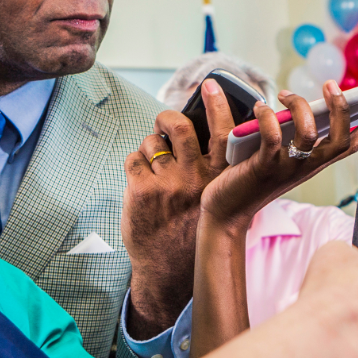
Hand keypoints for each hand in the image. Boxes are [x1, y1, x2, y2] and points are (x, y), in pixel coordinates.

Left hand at [122, 83, 233, 335]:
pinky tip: (142, 176)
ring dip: (150, 143)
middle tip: (165, 121)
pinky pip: (134, 158)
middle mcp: (195, 177)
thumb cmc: (197, 235)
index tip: (211, 84)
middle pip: (179, 126)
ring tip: (154, 154)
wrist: (171, 273)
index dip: (218, 102)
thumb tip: (216, 139)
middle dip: (167, 116)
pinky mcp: (141, 190)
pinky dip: (136, 162)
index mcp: (220, 178)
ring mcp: (167, 183)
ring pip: (152, 141)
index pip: (224, 130)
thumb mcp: (220, 203)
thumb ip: (221, 173)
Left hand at [201, 81, 357, 229]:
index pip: (350, 145)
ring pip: (309, 134)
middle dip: (341, 108)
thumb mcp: (277, 155)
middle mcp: (306, 167)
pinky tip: (259, 106)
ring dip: (299, 105)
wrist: (225, 211)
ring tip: (285, 94)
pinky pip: (272, 137)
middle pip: (340, 139)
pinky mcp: (263, 168)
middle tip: (330, 85)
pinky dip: (267, 116)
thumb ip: (287, 132)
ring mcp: (287, 168)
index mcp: (314, 163)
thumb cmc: (248, 178)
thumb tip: (285, 100)